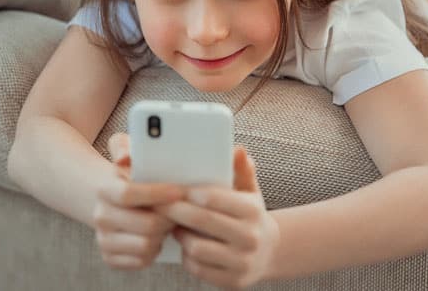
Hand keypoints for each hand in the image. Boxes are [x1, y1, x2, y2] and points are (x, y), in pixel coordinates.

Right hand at [93, 132, 184, 269]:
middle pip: (146, 225)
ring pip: (147, 245)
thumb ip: (125, 146)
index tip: (179, 191)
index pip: (129, 193)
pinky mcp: (110, 258)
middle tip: (181, 210)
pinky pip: (142, 261)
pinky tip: (158, 236)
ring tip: (168, 222)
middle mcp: (100, 216)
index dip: (157, 194)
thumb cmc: (130, 174)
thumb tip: (124, 157)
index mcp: (105, 190)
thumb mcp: (126, 152)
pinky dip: (155, 250)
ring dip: (164, 235)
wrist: (112, 201)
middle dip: (169, 218)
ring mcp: (104, 240)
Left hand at [154, 146, 279, 289]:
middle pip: (201, 221)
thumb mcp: (250, 191)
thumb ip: (242, 169)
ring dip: (180, 235)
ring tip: (174, 225)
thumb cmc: (250, 215)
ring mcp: (242, 262)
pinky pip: (197, 268)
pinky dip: (186, 256)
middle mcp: (250, 238)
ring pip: (196, 247)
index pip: (214, 198)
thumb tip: (237, 149)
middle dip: (175, 210)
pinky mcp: (233, 282)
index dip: (189, 192)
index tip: (172, 187)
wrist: (269, 252)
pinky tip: (185, 245)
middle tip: (158, 204)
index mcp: (253, 211)